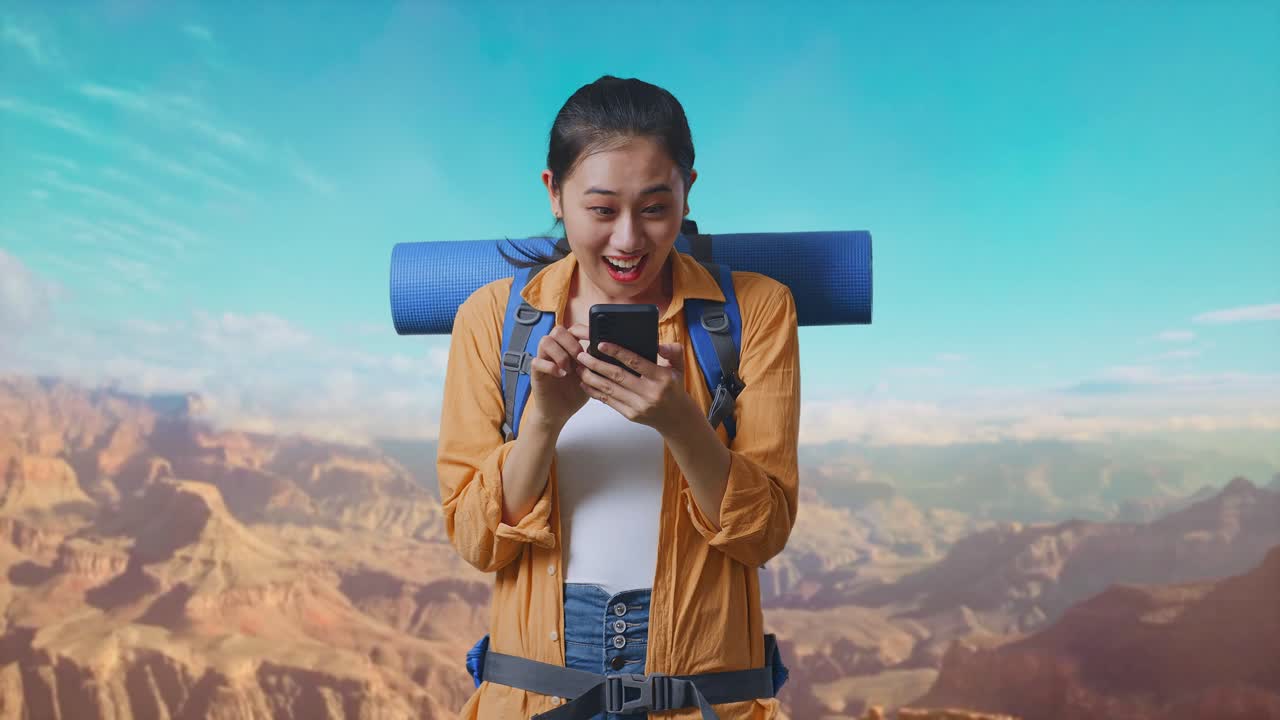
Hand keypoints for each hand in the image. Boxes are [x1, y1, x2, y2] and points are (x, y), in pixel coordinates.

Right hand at [526, 324, 589, 428]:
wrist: (558, 413)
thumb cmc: (573, 393)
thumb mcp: (590, 376)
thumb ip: (595, 362)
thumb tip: (607, 351)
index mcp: (569, 349)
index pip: (573, 329)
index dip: (582, 330)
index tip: (592, 337)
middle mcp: (555, 351)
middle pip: (557, 330)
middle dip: (571, 343)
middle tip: (579, 359)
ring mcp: (544, 360)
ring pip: (545, 341)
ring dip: (560, 354)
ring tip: (568, 369)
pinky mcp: (536, 372)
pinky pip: (536, 361)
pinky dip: (550, 367)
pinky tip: (560, 375)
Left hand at [567, 325, 697, 436]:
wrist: (676, 417)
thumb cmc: (674, 388)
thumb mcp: (680, 366)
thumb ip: (672, 351)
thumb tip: (658, 345)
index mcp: (662, 378)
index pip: (636, 362)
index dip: (617, 352)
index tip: (601, 344)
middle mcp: (650, 393)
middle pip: (617, 376)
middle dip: (596, 364)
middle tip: (582, 355)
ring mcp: (639, 405)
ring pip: (609, 389)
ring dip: (591, 378)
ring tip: (579, 368)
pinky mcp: (630, 414)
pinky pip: (608, 401)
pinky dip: (594, 392)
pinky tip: (585, 383)